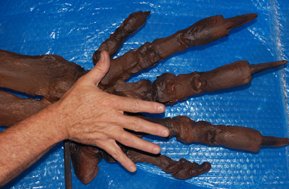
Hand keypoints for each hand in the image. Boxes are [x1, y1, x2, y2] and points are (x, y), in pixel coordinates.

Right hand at [54, 51, 168, 171]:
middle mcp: (112, 119)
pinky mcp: (101, 142)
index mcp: (111, 103)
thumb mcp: (86, 81)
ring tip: (157, 150)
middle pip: (136, 125)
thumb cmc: (74, 100)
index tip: (162, 109)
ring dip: (144, 146)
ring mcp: (108, 132)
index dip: (149, 107)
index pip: (134, 105)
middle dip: (153, 129)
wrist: (60, 119)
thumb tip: (106, 52)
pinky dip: (124, 161)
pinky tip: (133, 169)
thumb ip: (100, 68)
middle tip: (166, 133)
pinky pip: (114, 153)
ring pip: (129, 140)